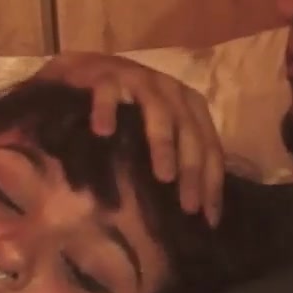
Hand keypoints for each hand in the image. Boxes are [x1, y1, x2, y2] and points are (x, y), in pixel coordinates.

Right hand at [36, 52, 226, 224]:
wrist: (80, 73)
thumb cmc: (121, 111)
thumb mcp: (150, 136)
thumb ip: (169, 161)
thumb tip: (187, 210)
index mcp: (188, 106)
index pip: (209, 147)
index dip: (212, 183)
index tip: (209, 219)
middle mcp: (169, 90)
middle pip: (190, 131)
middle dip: (193, 170)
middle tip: (188, 207)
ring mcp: (138, 78)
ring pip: (158, 110)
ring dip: (164, 143)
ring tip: (163, 176)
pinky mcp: (104, 73)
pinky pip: (108, 91)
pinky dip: (107, 108)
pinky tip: (102, 132)